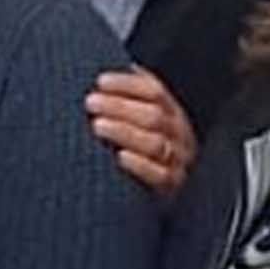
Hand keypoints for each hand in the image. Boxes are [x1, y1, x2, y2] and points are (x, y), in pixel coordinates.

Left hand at [88, 69, 194, 197]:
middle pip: (153, 115)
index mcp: (171, 112)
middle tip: (91, 103)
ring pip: (155, 143)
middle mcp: (178, 134)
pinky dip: (140, 166)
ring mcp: (178, 160)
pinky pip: (160, 175)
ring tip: (97, 126)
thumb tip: (100, 74)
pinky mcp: (172, 187)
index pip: (154, 91)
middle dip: (120, 107)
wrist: (164, 193)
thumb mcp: (141, 121)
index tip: (100, 82)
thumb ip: (127, 100)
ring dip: (125, 132)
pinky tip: (120, 157)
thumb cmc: (144, 150)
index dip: (127, 84)